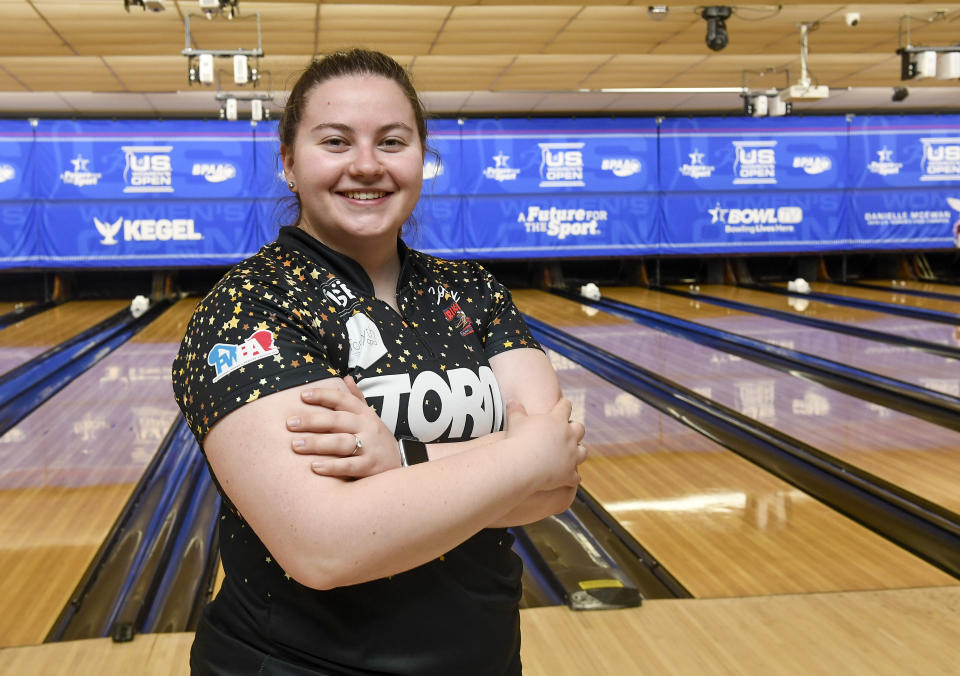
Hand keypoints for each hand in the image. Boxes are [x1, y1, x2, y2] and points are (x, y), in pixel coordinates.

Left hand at [287, 376, 401, 477]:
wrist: (398, 466)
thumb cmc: (377, 440)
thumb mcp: (370, 417)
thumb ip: (357, 399)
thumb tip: (347, 377)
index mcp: (364, 414)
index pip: (342, 400)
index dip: (323, 396)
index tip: (302, 395)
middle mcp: (367, 428)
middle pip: (337, 420)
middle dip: (312, 421)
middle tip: (290, 423)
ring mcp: (369, 447)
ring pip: (341, 443)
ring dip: (317, 443)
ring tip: (295, 444)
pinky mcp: (369, 467)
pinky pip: (348, 466)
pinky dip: (331, 467)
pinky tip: (314, 466)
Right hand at [504, 398, 585, 491]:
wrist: (522, 464)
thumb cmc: (518, 440)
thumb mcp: (515, 421)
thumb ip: (515, 410)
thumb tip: (511, 402)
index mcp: (557, 420)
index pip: (565, 406)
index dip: (564, 405)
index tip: (562, 404)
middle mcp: (569, 436)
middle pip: (580, 429)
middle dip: (576, 429)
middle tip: (570, 431)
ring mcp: (571, 456)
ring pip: (583, 452)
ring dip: (579, 452)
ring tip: (575, 454)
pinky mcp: (569, 474)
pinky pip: (575, 477)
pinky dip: (573, 478)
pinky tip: (571, 479)